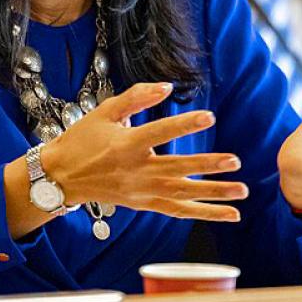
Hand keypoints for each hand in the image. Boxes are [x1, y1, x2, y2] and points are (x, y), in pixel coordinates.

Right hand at [40, 82, 247, 220]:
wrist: (60, 177)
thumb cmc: (83, 140)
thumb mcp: (105, 112)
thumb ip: (136, 97)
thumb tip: (167, 87)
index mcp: (126, 145)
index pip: (161, 132)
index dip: (185, 124)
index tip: (209, 117)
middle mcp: (136, 171)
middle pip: (177, 169)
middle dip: (207, 166)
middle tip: (234, 162)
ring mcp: (141, 191)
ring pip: (182, 195)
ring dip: (214, 195)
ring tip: (241, 192)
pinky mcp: (144, 203)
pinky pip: (178, 211)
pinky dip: (204, 214)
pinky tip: (228, 213)